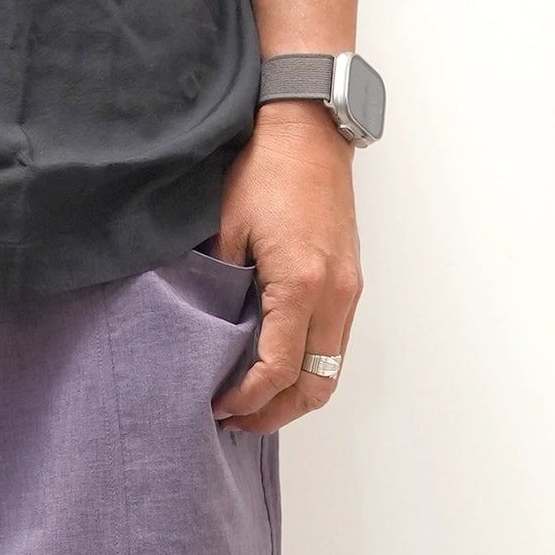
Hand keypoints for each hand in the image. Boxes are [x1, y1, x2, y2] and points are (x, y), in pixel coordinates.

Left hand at [208, 101, 363, 434]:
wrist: (308, 132)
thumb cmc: (265, 170)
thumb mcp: (226, 226)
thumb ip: (218, 281)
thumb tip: (204, 325)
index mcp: (302, 284)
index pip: (278, 368)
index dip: (247, 398)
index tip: (217, 407)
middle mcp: (336, 296)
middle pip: (315, 385)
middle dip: (275, 413)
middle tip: (233, 421)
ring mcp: (349, 291)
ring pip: (331, 369)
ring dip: (295, 395)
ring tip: (252, 402)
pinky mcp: (350, 282)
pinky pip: (335, 343)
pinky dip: (309, 367)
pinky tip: (276, 366)